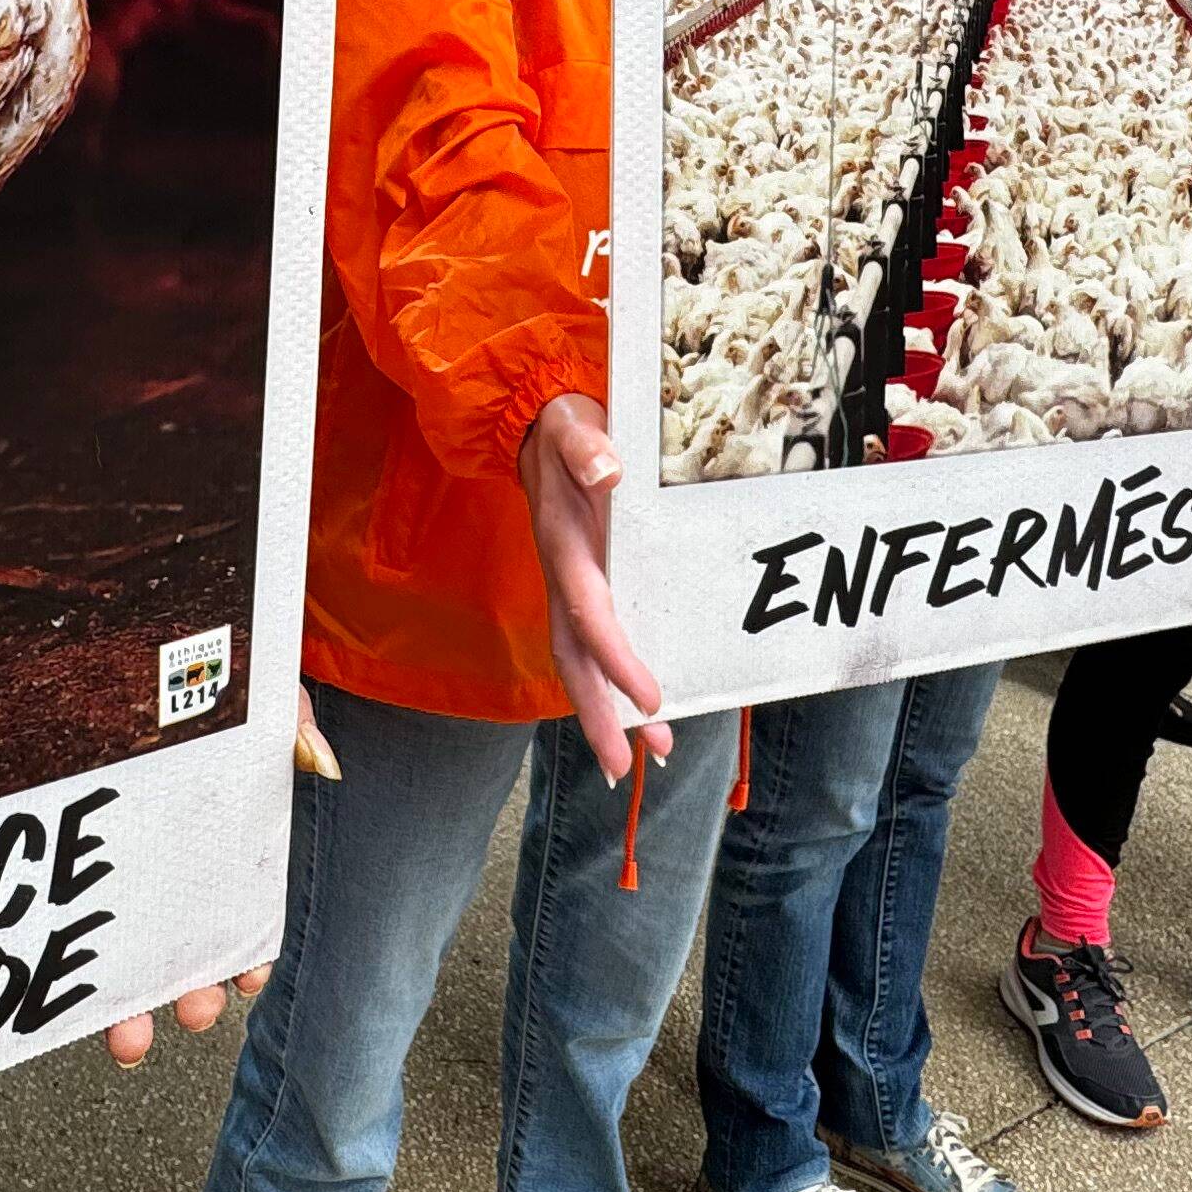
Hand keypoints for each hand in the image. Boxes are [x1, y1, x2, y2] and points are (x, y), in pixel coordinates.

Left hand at [103, 690, 326, 1062]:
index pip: (243, 912)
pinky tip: (79, 1004)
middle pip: (187, 945)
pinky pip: (72, 923)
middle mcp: (176, 866)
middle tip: (194, 1013)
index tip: (246, 978)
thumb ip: (292, 727)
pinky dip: (81, 973)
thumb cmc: (205, 680)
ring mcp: (126, 867)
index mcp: (222, 843)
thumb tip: (321, 762)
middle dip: (193, 991)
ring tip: (129, 1040)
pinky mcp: (75, 857)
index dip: (246, 953)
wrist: (144, 648)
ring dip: (134, 1004)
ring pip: (131, 952)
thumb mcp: (256, 696)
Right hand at [519, 395, 671, 783]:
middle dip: (596, 714)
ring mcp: (571, 586)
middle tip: (621, 767)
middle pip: (573, 658)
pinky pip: (596, 643)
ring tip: (650, 754)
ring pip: (582, 661)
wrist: (541, 424)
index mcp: (564, 544)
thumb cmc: (566, 427)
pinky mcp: (584, 586)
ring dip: (608, 711)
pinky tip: (650, 713)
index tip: (647, 698)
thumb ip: (586, 447)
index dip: (615, 658)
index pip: (587, 612)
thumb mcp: (573, 426)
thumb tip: (606, 471)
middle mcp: (563, 575)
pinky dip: (618, 682)